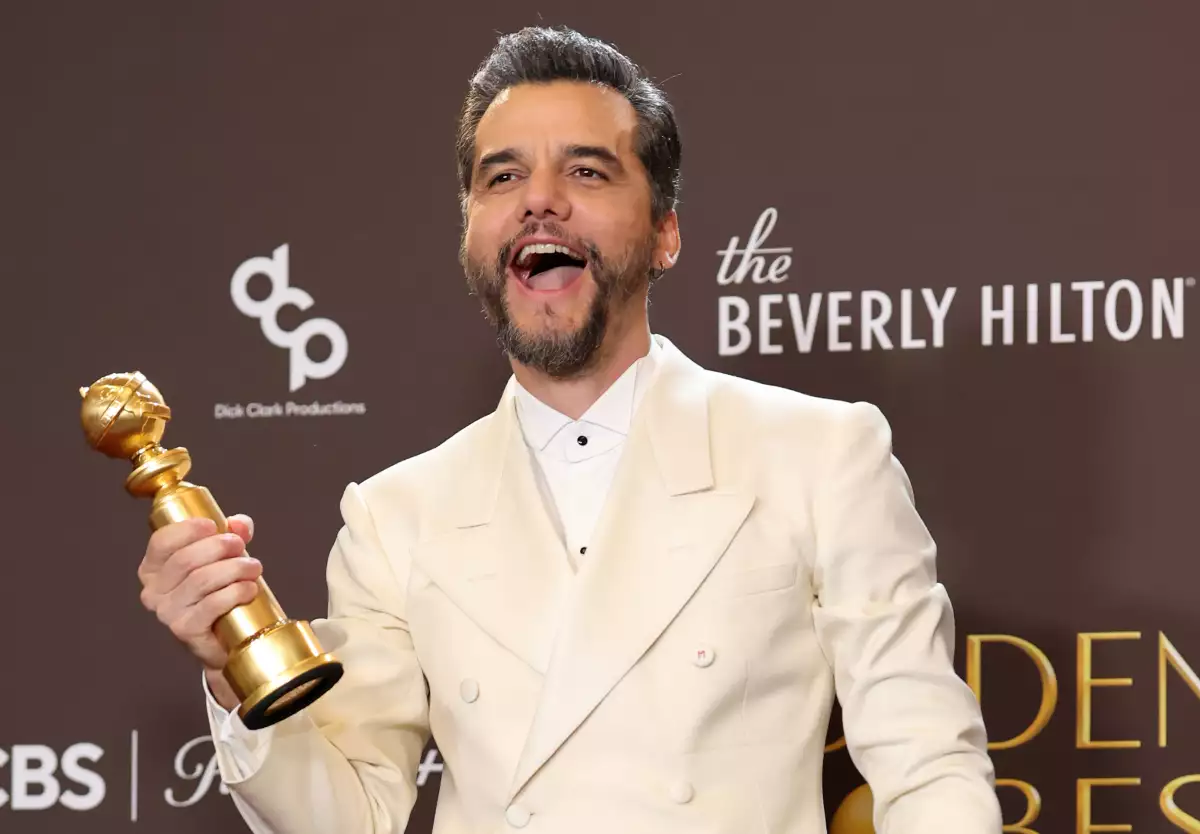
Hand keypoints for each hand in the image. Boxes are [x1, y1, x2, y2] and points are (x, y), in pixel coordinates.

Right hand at [138, 515, 261, 709]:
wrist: (226, 638)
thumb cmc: (219, 590)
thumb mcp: (222, 557)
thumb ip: (230, 534)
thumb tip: (240, 523)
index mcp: (153, 568)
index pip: (162, 541)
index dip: (188, 529)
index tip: (214, 525)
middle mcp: (153, 591)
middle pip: (185, 559)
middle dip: (219, 547)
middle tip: (241, 546)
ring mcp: (166, 613)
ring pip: (201, 580)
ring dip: (233, 569)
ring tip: (254, 567)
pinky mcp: (185, 630)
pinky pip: (211, 605)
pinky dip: (235, 592)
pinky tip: (250, 588)